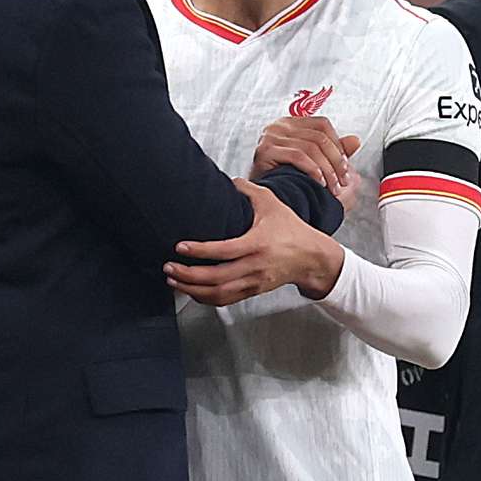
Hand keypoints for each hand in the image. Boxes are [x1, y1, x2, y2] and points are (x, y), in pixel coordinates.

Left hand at [170, 180, 346, 305]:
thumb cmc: (292, 230)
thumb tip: (230, 180)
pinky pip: (226, 300)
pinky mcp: (253, 290)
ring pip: (218, 293)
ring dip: (192, 289)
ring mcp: (253, 281)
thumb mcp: (272, 204)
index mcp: (257, 244)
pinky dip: (206, 298)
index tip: (180, 247)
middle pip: (216, 277)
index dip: (200, 250)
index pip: (223, 251)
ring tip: (174, 280)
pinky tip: (192, 291)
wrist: (312, 257)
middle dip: (188, 275)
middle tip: (168, 268)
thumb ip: (249, 190)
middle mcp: (254, 266)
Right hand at [249, 114, 359, 194]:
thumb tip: (355, 141)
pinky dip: (313, 170)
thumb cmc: (283, 177)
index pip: (322, 125)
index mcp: (291, 123)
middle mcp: (280, 126)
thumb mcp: (312, 161)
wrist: (259, 196)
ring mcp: (271, 136)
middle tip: (343, 180)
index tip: (346, 166)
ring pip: (311, 148)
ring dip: (327, 170)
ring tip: (333, 187)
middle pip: (319, 137)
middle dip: (336, 162)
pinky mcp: (266, 151)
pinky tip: (319, 183)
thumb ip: (333, 150)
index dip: (339, 145)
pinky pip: (298, 156)